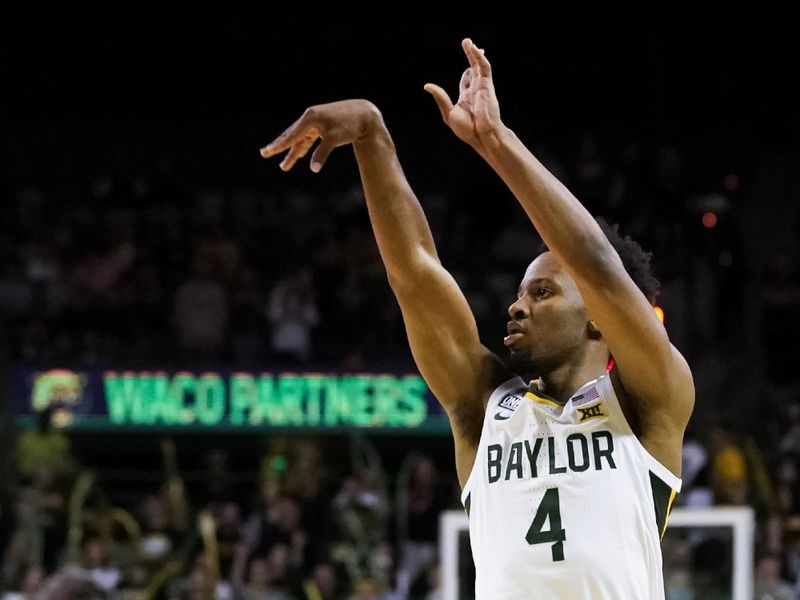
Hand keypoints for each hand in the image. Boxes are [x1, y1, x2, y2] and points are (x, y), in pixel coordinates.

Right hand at [260, 99, 381, 171]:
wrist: (364, 114)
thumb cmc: (349, 125)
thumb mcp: (335, 139)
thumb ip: (322, 154)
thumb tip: (314, 169)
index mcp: (310, 119)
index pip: (291, 135)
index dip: (278, 145)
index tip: (267, 152)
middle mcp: (310, 118)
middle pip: (291, 136)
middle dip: (279, 147)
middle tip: (264, 154)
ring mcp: (315, 122)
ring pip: (300, 139)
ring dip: (292, 152)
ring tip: (284, 165)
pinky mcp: (321, 126)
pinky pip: (308, 138)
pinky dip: (303, 147)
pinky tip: (298, 155)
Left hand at [424, 38, 501, 147]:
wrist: (481, 135)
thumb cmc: (467, 130)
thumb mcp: (448, 113)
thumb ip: (440, 97)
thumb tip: (427, 85)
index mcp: (467, 97)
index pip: (466, 79)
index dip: (466, 72)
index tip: (466, 68)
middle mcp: (475, 90)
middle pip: (473, 68)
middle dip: (471, 56)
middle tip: (467, 43)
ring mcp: (482, 87)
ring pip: (479, 65)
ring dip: (474, 53)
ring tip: (467, 42)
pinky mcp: (487, 85)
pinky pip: (485, 68)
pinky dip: (480, 58)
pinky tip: (474, 50)